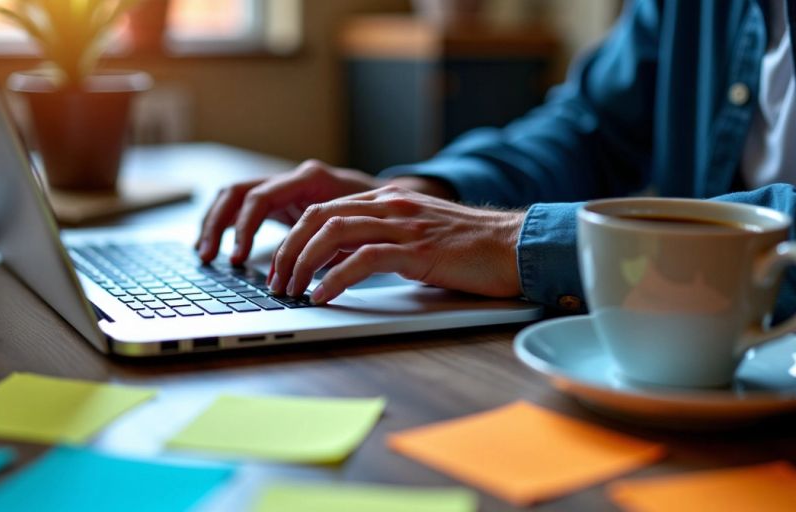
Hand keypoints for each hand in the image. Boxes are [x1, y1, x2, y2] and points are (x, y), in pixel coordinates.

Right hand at [196, 159, 382, 264]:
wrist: (390, 200)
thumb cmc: (377, 215)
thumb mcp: (357, 229)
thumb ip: (330, 247)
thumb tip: (305, 275)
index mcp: (309, 178)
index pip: (261, 197)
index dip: (245, 228)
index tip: (237, 258)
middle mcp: (291, 179)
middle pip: (237, 192)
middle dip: (218, 224)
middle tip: (209, 256)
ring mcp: (283, 188)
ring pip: (234, 197)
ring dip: (215, 224)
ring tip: (204, 254)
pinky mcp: (279, 201)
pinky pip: (243, 207)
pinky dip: (227, 225)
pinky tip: (216, 247)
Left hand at [269, 185, 525, 303]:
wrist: (519, 245)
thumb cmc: (474, 249)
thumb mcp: (419, 238)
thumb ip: (384, 243)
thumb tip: (344, 266)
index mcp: (390, 200)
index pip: (327, 208)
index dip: (296, 237)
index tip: (283, 265)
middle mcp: (392, 205)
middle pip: (320, 216)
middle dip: (289, 248)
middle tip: (276, 280)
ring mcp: (404, 224)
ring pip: (333, 232)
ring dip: (303, 262)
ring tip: (291, 290)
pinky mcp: (418, 250)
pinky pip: (363, 259)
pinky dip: (335, 278)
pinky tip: (322, 295)